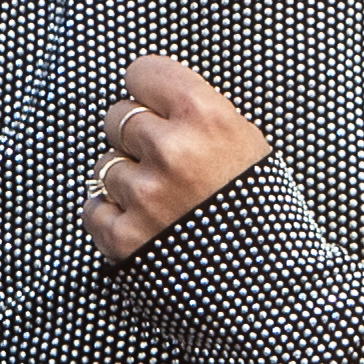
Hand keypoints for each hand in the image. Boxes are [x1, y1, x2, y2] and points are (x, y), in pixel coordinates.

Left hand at [92, 53, 266, 260]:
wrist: (270, 290)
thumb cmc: (263, 213)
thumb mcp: (248, 148)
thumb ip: (200, 117)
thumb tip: (150, 96)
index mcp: (208, 120)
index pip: (143, 73)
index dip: (150, 91)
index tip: (158, 107)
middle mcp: (173, 152)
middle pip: (117, 117)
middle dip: (137, 138)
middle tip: (167, 164)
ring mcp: (145, 196)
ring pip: (104, 165)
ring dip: (127, 181)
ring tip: (165, 203)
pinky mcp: (123, 238)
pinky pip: (94, 208)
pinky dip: (114, 219)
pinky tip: (148, 227)